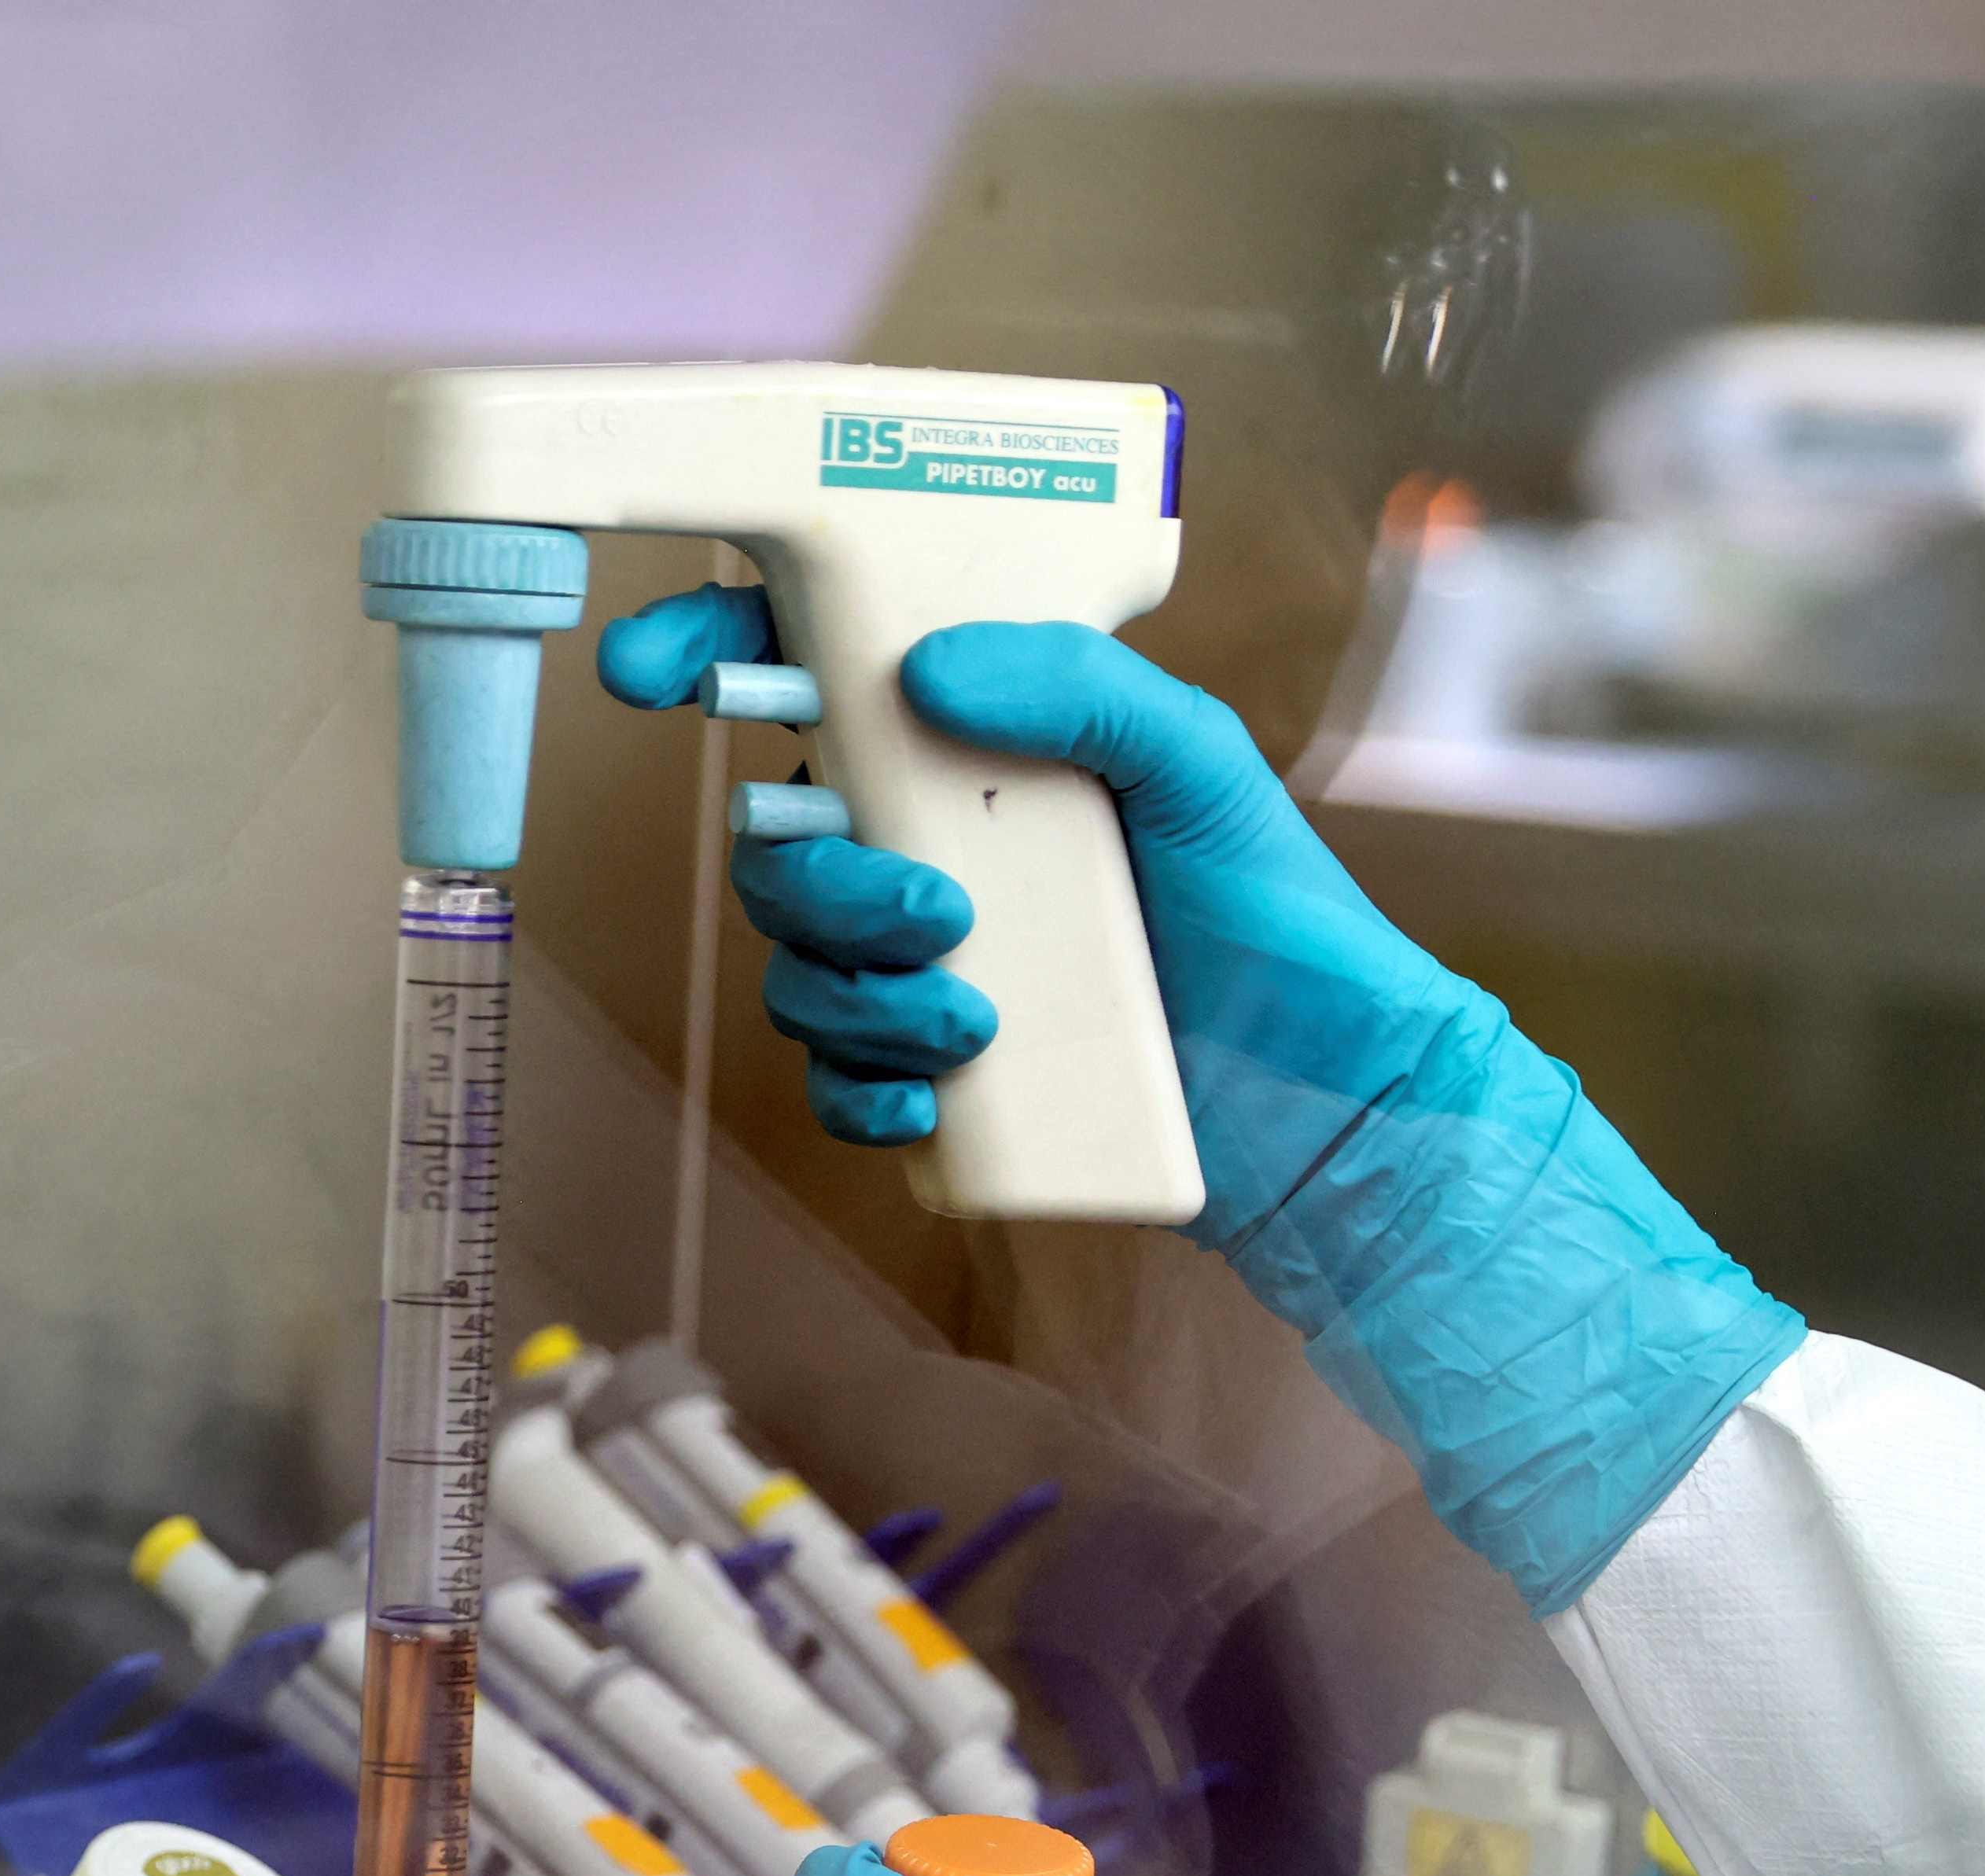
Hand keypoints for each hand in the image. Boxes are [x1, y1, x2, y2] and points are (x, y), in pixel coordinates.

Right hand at [595, 594, 1803, 1615]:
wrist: (1328, 1104)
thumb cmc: (1278, 920)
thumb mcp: (1200, 764)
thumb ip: (1082, 688)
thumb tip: (936, 666)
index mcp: (975, 749)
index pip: (811, 681)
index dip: (714, 661)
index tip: (656, 675)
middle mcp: (934, 851)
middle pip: (780, 848)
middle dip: (827, 885)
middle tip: (938, 911)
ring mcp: (927, 970)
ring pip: (799, 972)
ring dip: (859, 998)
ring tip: (977, 1022)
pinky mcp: (938, 1081)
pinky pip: (836, 1087)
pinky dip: (865, 1096)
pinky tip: (935, 1101)